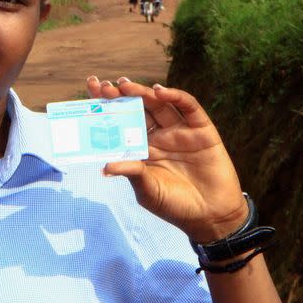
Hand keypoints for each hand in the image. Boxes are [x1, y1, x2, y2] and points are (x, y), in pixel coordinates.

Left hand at [86, 76, 248, 242]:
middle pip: (137, 108)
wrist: (211, 216)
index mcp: (142, 147)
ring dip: (142, 92)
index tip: (91, 90)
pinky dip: (175, 96)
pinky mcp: (201, 129)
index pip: (121, 121)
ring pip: (158, 104)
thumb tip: (105, 167)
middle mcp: (158, 135)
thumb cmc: (174, 205)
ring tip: (125, 86)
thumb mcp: (148, 190)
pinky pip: (188, 107)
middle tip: (106, 88)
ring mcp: (179, 130)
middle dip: (120, 96)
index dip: (107, 105)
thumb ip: (131, 173)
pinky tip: (160, 91)